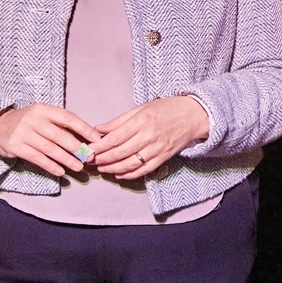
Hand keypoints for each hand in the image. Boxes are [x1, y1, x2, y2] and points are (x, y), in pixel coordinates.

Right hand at [0, 104, 99, 175]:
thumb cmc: (29, 123)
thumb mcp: (43, 117)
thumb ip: (61, 125)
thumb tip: (88, 138)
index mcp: (43, 109)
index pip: (68, 118)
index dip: (84, 128)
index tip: (97, 139)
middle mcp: (33, 120)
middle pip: (59, 135)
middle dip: (77, 148)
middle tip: (89, 157)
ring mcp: (22, 133)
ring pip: (49, 149)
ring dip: (66, 159)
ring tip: (78, 167)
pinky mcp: (15, 146)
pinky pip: (37, 158)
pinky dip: (50, 166)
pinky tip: (61, 172)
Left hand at [88, 96, 210, 180]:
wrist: (194, 115)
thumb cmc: (167, 108)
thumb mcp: (142, 108)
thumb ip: (119, 121)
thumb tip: (98, 129)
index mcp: (141, 121)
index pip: (114, 138)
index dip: (98, 147)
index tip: (87, 150)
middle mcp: (149, 136)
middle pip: (119, 153)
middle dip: (101, 159)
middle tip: (89, 161)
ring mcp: (157, 148)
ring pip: (130, 164)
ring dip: (112, 168)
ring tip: (101, 168)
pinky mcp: (163, 157)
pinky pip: (143, 170)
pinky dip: (129, 174)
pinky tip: (119, 174)